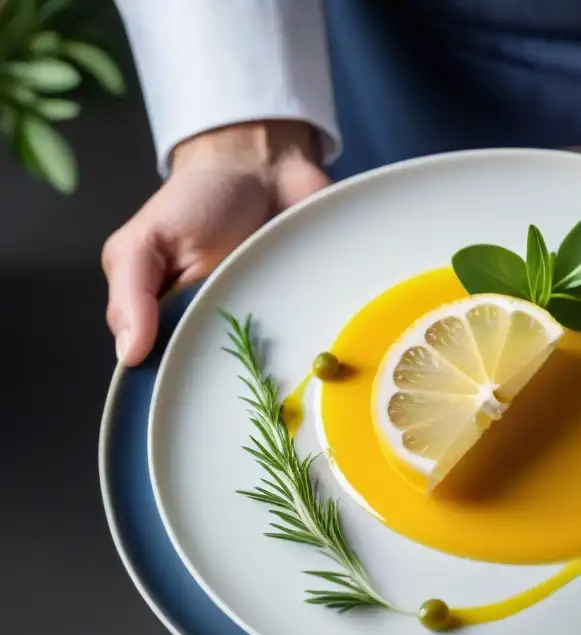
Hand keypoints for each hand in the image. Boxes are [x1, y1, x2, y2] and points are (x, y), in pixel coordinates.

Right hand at [103, 120, 329, 365]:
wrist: (262, 162)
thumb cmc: (197, 201)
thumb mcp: (145, 243)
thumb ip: (131, 296)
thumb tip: (130, 355)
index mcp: (176, 324)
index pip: (176, 375)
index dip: (185, 389)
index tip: (197, 405)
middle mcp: (224, 331)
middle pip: (231, 379)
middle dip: (239, 384)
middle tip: (251, 388)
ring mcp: (271, 323)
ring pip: (278, 369)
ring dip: (286, 370)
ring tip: (293, 377)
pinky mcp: (310, 309)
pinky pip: (318, 340)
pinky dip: (326, 351)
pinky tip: (329, 359)